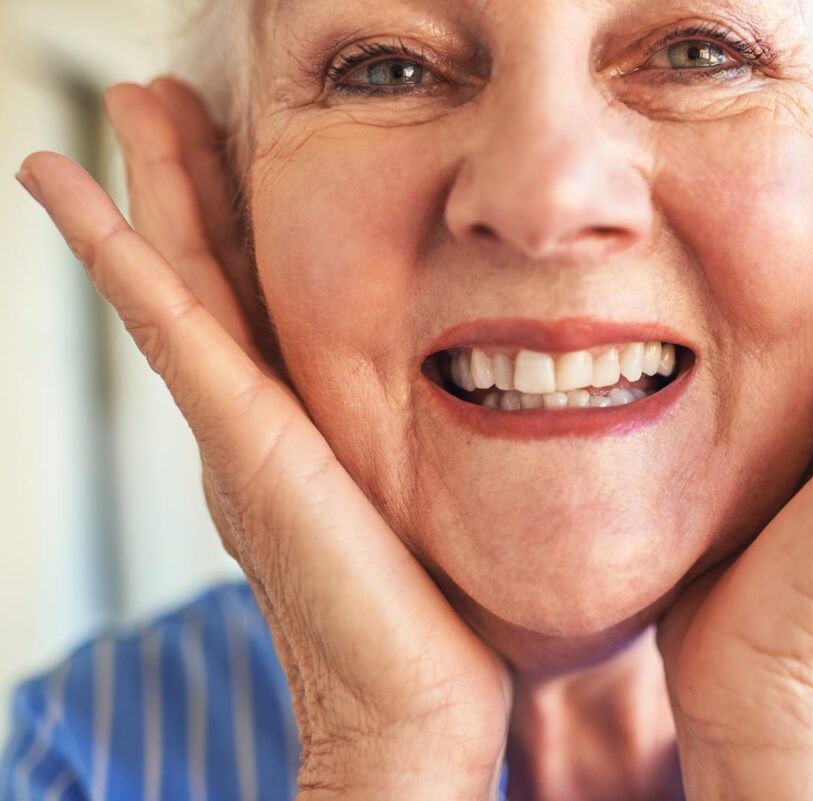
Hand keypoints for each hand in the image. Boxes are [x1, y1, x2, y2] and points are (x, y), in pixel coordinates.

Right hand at [16, 80, 511, 800]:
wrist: (414, 712)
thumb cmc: (438, 623)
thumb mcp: (430, 502)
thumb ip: (421, 445)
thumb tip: (485, 398)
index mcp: (299, 432)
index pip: (257, 301)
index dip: (234, 220)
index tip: (229, 141)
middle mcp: (254, 425)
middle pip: (208, 275)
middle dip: (183, 182)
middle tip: (157, 95)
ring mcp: (240, 435)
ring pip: (184, 284)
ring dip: (152, 193)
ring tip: (126, 109)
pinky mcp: (247, 451)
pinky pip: (174, 330)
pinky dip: (122, 258)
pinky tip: (80, 196)